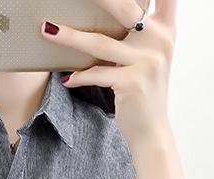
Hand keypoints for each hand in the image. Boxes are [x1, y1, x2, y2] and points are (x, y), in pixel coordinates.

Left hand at [40, 0, 176, 143]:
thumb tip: (106, 12)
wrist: (151, 131)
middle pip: (124, 8)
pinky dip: (79, 76)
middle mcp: (160, 41)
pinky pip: (97, 73)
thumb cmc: (144, 91)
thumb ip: (139, 33)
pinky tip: (67, 78)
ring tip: (48, 30)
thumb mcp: (148, 57)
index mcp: (165, 30)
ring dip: (70, 37)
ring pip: (100, 43)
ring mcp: (147, 62)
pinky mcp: (132, 83)